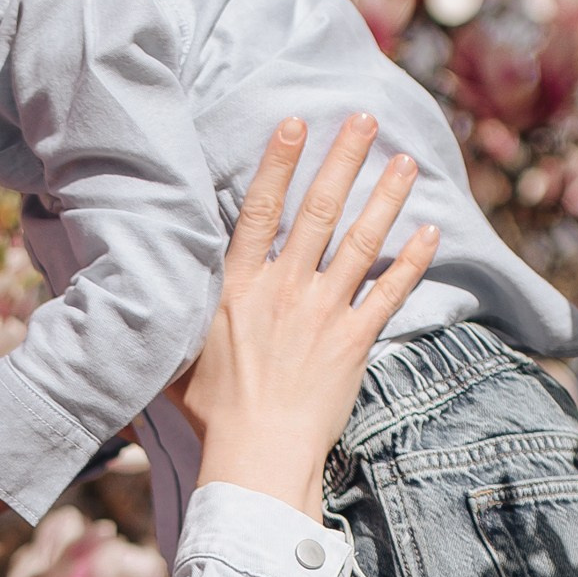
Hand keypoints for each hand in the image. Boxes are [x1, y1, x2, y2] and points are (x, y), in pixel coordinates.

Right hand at [175, 114, 436, 516]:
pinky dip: (411, 262)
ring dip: (384, 196)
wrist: (256, 457)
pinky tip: (430, 232)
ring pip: (360, 241)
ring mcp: (323, 313)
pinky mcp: (353, 342)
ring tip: (404, 161)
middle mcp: (284, 289)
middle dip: (343, 160)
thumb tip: (147, 296)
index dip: (279, 163)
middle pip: (319, 211)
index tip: (296, 123)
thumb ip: (177, 318)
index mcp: (239, 288)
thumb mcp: (177, 358)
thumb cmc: (212, 415)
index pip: (261, 210)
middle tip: (364, 119)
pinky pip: (389, 293)